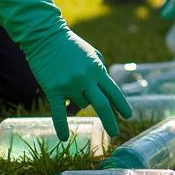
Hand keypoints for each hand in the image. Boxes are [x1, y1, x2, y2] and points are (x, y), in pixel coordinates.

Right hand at [0, 0, 131, 138]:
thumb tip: (101, 92)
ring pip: (79, 105)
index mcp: (98, 69)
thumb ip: (99, 70)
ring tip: (72, 92)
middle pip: (102, 105)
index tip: (128, 116)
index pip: (114, 92)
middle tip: (115, 132)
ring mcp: (70, 84)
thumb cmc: (70, 45)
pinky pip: (58, 112)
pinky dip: (61, 125)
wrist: (46, 36)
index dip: (122, 105)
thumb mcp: (92, 53)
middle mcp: (86, 78)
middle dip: (110, 121)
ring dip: (78, 104)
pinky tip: (64, 138)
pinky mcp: (53, 89)